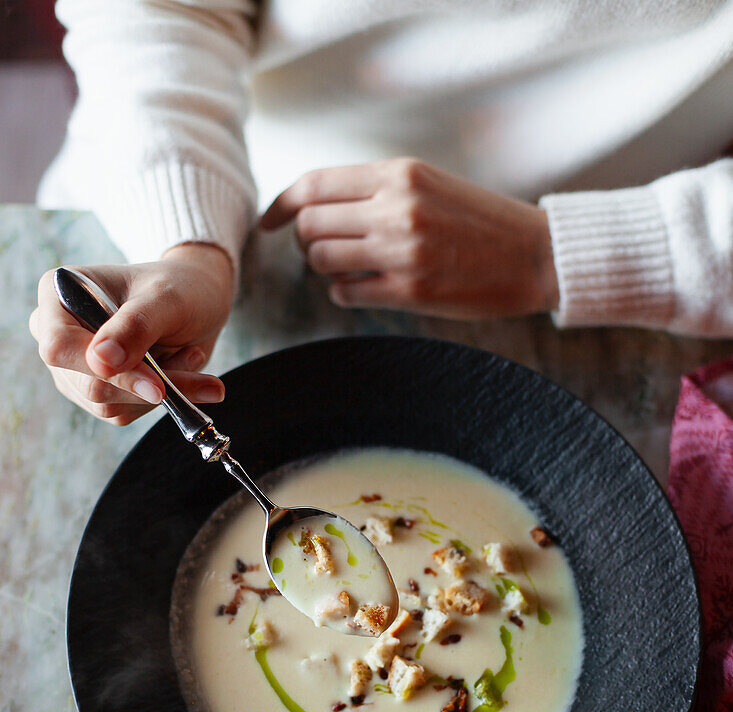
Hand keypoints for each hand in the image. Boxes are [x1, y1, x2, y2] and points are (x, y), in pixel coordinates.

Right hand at [29, 243, 233, 424]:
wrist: (200, 302)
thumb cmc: (180, 287)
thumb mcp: (165, 299)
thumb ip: (134, 326)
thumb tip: (100, 362)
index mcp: (58, 294)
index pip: (60, 347)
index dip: (103, 371)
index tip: (156, 384)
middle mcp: (58, 334)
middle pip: (88, 384)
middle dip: (146, 382)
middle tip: (193, 358)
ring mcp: (75, 369)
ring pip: (109, 405)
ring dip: (162, 390)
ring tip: (190, 354)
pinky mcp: (99, 393)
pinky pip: (126, 412)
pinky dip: (163, 398)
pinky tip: (180, 368)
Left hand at [260, 158, 558, 320]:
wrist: (534, 255)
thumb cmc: (480, 220)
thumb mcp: (428, 183)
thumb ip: (376, 188)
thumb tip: (316, 206)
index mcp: (399, 174)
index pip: (314, 184)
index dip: (281, 205)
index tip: (268, 221)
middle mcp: (396, 208)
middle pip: (310, 224)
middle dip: (306, 239)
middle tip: (325, 247)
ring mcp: (402, 251)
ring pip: (321, 259)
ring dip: (325, 266)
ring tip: (350, 266)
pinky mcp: (410, 291)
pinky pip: (345, 292)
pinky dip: (345, 290)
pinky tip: (365, 286)